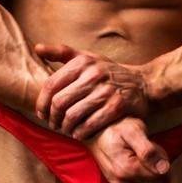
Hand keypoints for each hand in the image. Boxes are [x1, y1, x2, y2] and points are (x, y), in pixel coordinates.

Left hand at [34, 43, 149, 138]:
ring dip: (66, 127)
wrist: (143, 84)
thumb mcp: (88, 58)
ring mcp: (106, 90)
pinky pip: (90, 124)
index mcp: (82, 62)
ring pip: (73, 115)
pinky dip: (81, 132)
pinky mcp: (117, 106)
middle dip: (53, 118)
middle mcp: (93, 74)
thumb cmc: (109, 73)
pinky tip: (79, 133)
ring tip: (66, 129)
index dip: (42, 103)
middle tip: (54, 124)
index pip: (51, 85)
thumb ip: (62, 53)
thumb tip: (37, 48)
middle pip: (60, 102)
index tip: (42, 113)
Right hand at [87, 118, 171, 182]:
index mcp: (127, 171)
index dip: (162, 159)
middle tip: (146, 149)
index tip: (151, 146)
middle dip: (158, 166)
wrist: (97, 132)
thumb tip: (164, 169)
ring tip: (138, 154)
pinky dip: (145, 175)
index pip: (163, 176)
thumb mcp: (134, 130)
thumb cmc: (116, 127)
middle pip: (160, 182)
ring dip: (151, 170)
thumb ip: (149, 151)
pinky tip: (135, 162)